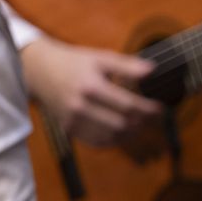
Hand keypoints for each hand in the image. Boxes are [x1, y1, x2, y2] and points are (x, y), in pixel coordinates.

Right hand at [20, 38, 161, 147]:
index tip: (161, 109)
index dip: (148, 110)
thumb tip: (153, 70)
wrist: (40, 71)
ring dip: (131, 133)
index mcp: (91, 87)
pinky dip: (114, 140)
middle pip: (121, 124)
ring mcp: (73, 120)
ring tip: (142, 124)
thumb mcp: (100, 58)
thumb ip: (127, 66)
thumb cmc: (75, 62)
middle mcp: (80, 106)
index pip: (128, 105)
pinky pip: (96, 142)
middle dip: (143, 123)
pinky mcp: (68, 129)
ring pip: (111, 136)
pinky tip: (124, 132)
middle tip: (154, 119)